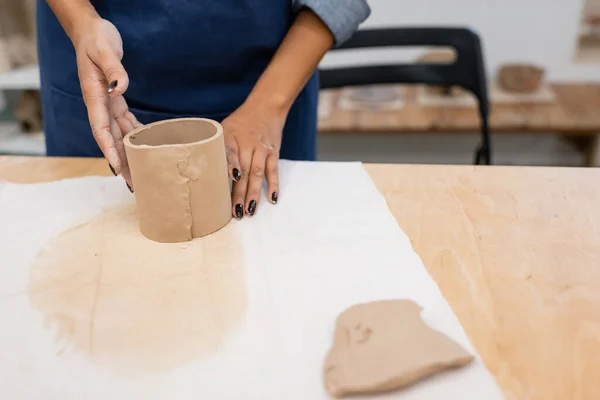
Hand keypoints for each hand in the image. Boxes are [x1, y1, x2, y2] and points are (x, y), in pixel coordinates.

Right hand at [73, 18, 140, 186]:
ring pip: (119, 134)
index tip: (116, 168)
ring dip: (129, 154)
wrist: (92, 31)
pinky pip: (127, 122)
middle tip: (133, 183)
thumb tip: (120, 87)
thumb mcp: (105, 49)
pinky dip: (136, 135)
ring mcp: (108, 103)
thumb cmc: (97, 39)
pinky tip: (148, 146)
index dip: (109, 150)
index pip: (100, 129)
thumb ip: (113, 68)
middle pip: (110, 139)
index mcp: (94, 96)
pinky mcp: (116, 100)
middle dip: (121, 162)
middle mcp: (100, 104)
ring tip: (141, 173)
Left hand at [221, 101, 284, 217]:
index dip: (230, 166)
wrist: (266, 106)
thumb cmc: (240, 122)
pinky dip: (274, 184)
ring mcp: (262, 148)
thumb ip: (218, 148)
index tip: (231, 180)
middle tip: (236, 212)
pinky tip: (272, 198)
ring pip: (258, 174)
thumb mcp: (225, 128)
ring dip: (254, 193)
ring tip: (250, 211)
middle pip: (243, 171)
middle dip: (240, 193)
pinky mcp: (274, 152)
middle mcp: (248, 143)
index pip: (229, 153)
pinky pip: (273, 170)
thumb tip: (203, 174)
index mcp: (231, 137)